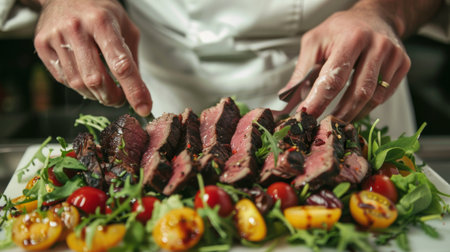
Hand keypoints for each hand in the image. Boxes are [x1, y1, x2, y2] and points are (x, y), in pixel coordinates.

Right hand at [33, 0, 151, 115]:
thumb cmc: (99, 11)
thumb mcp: (125, 26)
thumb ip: (132, 57)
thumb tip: (139, 91)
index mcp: (102, 22)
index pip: (121, 64)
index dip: (134, 90)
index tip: (144, 108)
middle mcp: (76, 29)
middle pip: (97, 79)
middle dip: (113, 97)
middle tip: (120, 99)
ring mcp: (55, 37)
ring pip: (78, 83)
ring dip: (96, 95)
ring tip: (105, 91)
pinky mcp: (41, 45)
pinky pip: (63, 79)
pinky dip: (79, 87)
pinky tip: (87, 79)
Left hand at [281, 1, 410, 121]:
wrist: (375, 16)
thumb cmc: (340, 29)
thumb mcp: (315, 42)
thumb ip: (301, 72)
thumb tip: (287, 100)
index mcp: (352, 38)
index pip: (334, 78)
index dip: (319, 101)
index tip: (306, 117)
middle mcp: (377, 46)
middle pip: (358, 92)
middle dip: (339, 114)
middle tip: (323, 126)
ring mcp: (394, 56)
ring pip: (373, 98)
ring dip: (353, 114)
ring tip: (337, 122)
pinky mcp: (403, 65)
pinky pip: (384, 95)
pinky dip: (367, 107)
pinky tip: (353, 109)